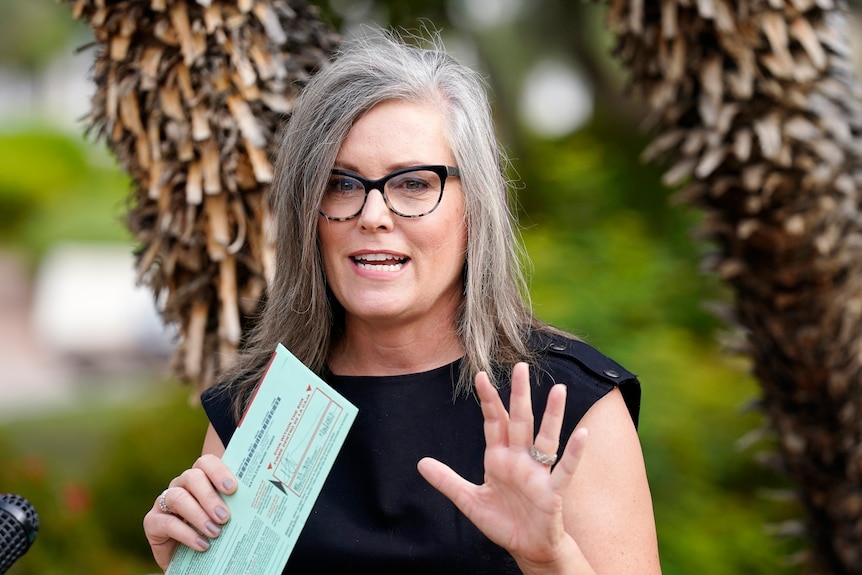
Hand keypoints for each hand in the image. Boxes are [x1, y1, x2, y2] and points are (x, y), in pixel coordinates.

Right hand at [142, 454, 236, 570]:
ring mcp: (164, 501)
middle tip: (225, 516)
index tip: (232, 488)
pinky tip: (202, 544)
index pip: (206, 462)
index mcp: (201, 477)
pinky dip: (186, 534)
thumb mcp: (226, 515)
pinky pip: (166, 522)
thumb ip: (236, 504)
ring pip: (177, 497)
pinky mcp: (152, 522)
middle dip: (209, 496)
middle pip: (192, 477)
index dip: (218, 472)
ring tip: (215, 532)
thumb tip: (259, 500)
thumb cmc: (214, 530)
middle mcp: (181, 485)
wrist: (191, 558)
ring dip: (198, 515)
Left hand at [417, 362, 588, 570]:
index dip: (488, 400)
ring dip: (552, 415)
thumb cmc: (503, 522)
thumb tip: (420, 463)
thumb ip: (447, 481)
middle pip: (520, 421)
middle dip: (519, 395)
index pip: (494, 422)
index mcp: (499, 458)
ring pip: (546, 438)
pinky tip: (582, 434)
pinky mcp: (552, 491)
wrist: (527, 548)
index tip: (481, 376)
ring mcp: (538, 473)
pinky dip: (574, 452)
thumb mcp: (469, 501)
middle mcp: (520, 459)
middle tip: (521, 366)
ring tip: (558, 389)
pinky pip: (565, 469)